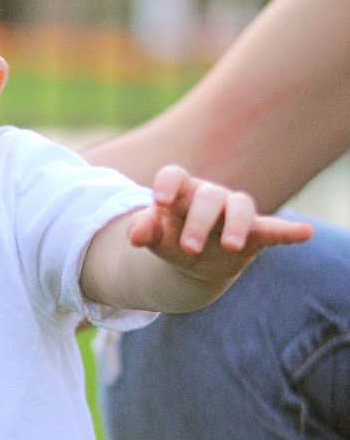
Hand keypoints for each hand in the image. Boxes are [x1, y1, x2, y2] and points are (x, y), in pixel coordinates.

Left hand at [129, 165, 311, 282]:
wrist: (191, 263)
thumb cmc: (171, 241)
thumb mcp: (155, 240)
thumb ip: (145, 232)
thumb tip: (135, 233)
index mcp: (181, 193)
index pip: (175, 176)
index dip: (168, 184)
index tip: (159, 201)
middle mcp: (210, 197)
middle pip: (207, 197)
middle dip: (198, 222)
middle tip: (188, 248)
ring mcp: (234, 214)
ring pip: (240, 206)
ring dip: (236, 225)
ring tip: (229, 246)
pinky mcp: (255, 234)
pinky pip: (275, 229)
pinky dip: (289, 231)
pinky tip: (305, 233)